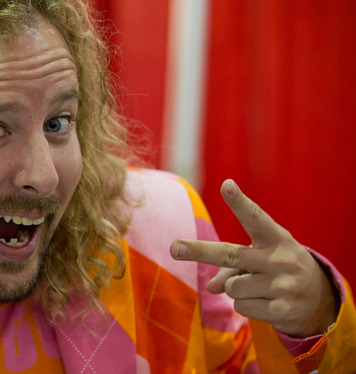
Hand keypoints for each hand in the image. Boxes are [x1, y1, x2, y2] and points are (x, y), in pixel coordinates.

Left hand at [170, 179, 337, 337]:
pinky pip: (242, 307)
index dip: (240, 202)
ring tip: (259, 288)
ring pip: (231, 287)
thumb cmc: (279, 269)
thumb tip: (212, 288)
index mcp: (276, 239)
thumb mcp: (261, 259)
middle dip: (200, 251)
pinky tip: (267, 303)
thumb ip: (232, 267)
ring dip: (236, 290)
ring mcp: (284, 285)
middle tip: (175, 247)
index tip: (227, 185)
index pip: (256, 217)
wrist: (320, 301)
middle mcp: (281, 260)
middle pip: (231, 255)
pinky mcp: (283, 309)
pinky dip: (247, 306)